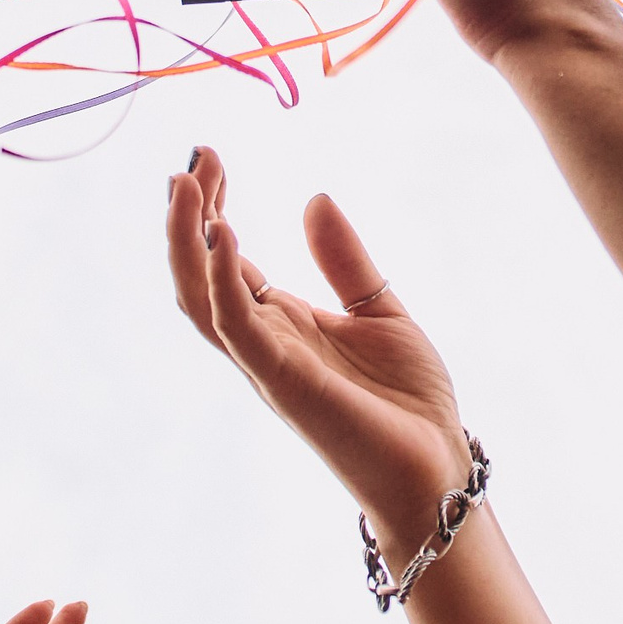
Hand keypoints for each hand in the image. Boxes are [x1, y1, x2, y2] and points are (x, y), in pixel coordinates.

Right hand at [166, 145, 468, 561]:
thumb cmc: (408, 401)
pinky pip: (237, 326)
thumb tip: (315, 198)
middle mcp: (263, 342)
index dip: (211, 211)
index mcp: (282, 325)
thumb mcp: (379, 310)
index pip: (226, 261)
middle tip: (192, 160)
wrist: (435, 465)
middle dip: (188, 218)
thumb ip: (345, 260)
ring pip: (200, 299)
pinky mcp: (283, 380)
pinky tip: (226, 233)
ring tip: (186, 184)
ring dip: (187, 242)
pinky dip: (223, 279)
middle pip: (199, 275)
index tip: (209, 158)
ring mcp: (267, 362)